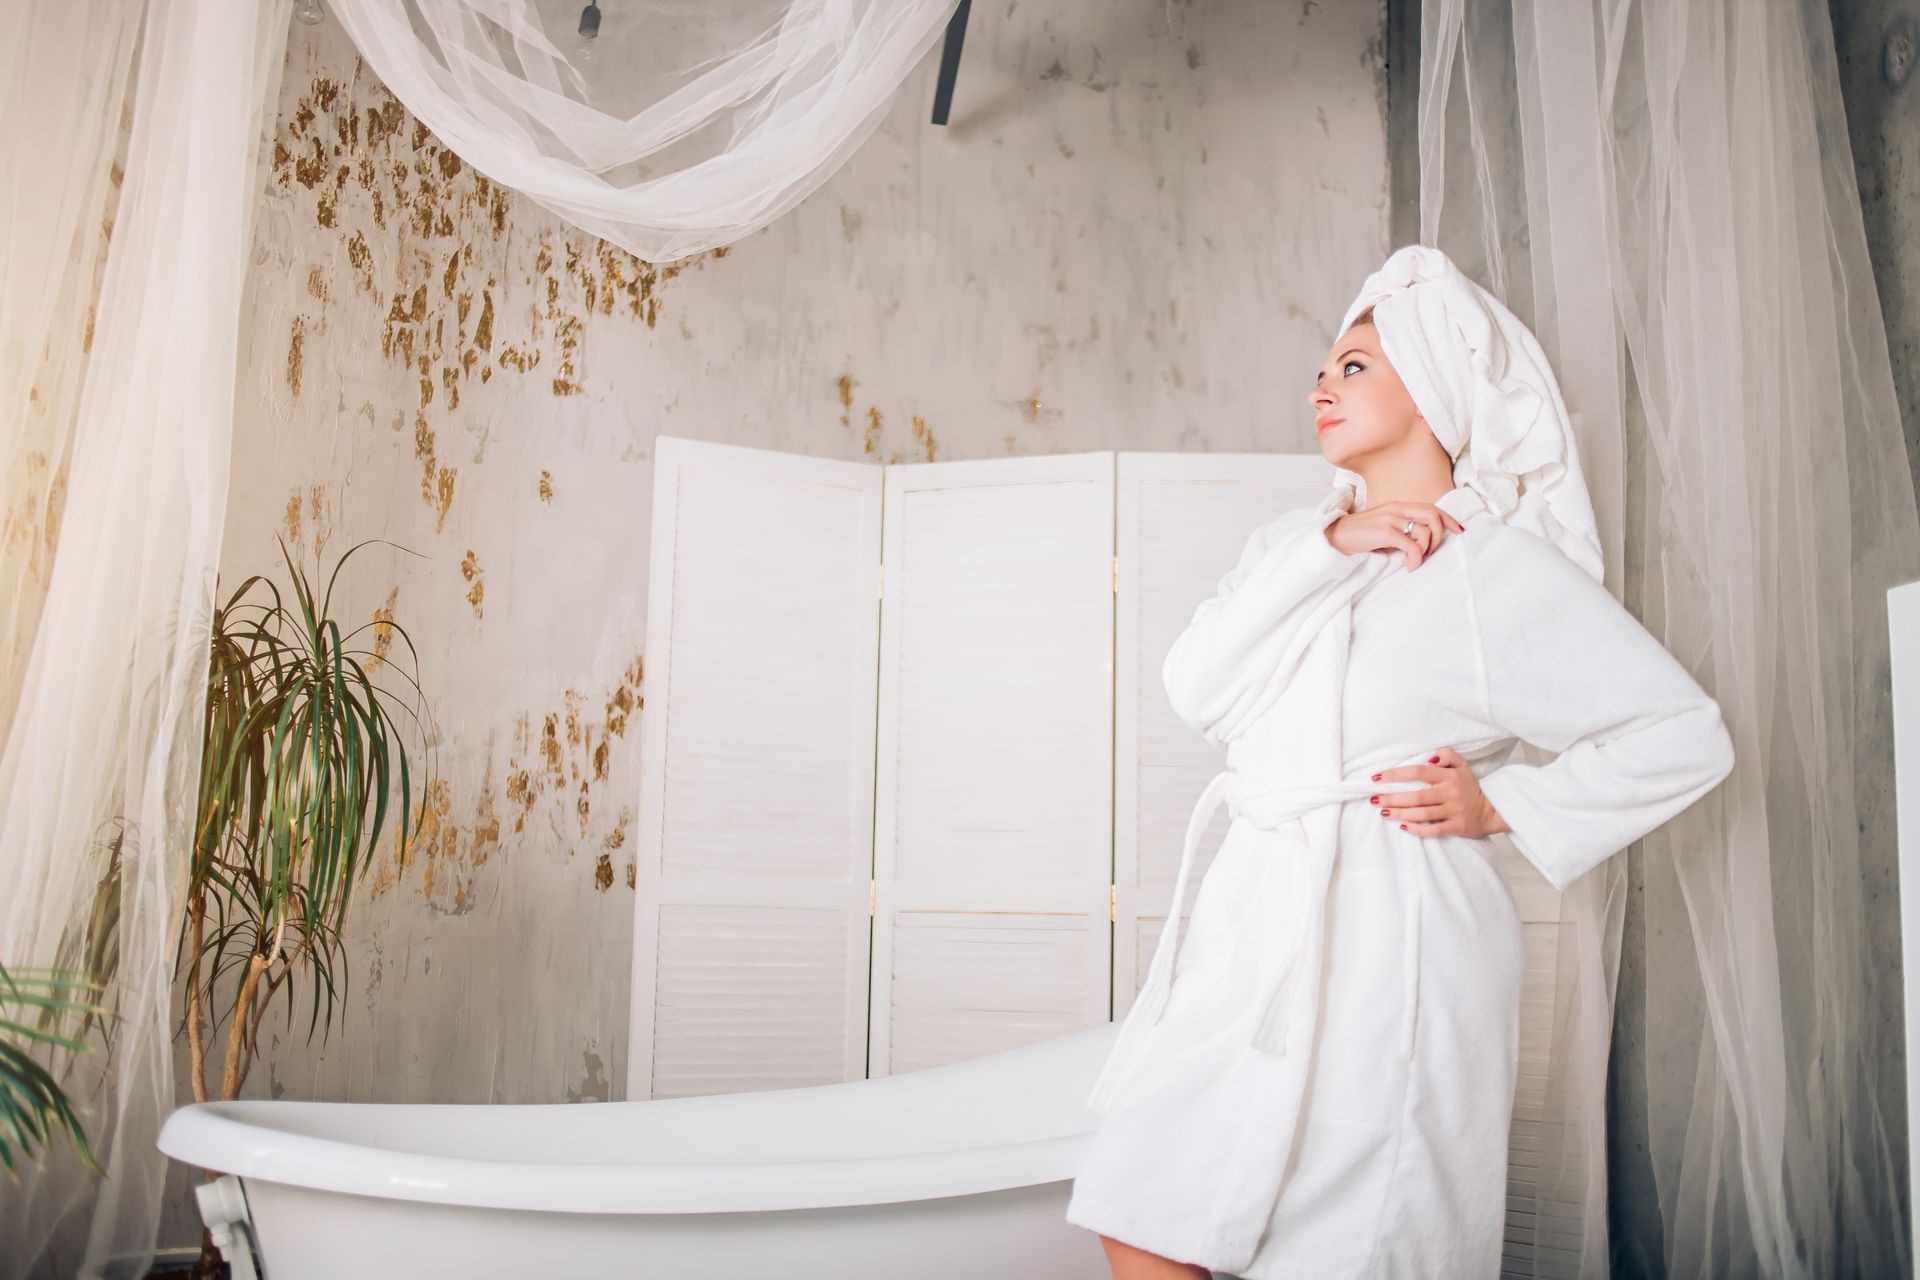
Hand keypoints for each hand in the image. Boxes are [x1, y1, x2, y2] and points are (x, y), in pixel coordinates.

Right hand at [1325, 501, 1464, 570]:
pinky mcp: (1385, 533)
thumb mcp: (1384, 526)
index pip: (1432, 508)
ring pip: (1426, 532)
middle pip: (1434, 516)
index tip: (1458, 531)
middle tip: (1431, 553)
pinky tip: (1409, 567)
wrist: (1335, 537)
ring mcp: (1391, 519)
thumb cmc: (1360, 536)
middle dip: (1440, 536)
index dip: (1449, 520)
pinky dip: (1416, 559)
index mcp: (1398, 506)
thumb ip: (1402, 527)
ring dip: (1426, 550)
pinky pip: (1412, 546)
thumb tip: (1422, 540)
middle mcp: (1397, 509)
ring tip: (1416, 561)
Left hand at [1369, 746, 1509, 837]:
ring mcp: (1454, 811)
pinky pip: (1433, 830)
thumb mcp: (1462, 765)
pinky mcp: (1456, 827)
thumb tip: (1429, 757)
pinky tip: (1402, 826)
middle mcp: (1451, 793)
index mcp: (1449, 776)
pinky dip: (1417, 829)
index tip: (1377, 777)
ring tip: (1382, 812)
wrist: (1492, 810)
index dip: (1396, 774)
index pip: (1418, 772)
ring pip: (1422, 814)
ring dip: (1399, 813)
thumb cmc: (1469, 786)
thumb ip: (1446, 754)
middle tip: (1373, 799)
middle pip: (1416, 796)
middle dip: (1392, 798)